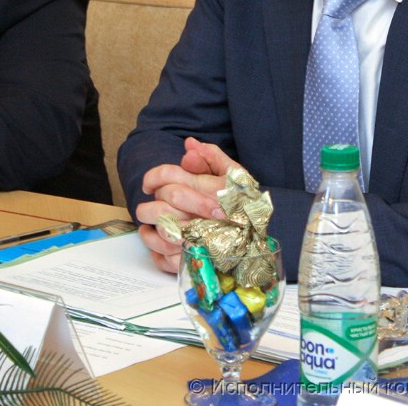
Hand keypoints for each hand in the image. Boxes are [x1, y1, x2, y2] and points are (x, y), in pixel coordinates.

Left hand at [134, 137, 246, 272]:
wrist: (259, 241)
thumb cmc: (244, 204)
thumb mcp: (234, 175)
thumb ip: (212, 157)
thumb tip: (189, 145)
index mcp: (209, 190)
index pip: (170, 176)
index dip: (153, 177)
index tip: (148, 184)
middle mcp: (202, 214)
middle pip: (162, 203)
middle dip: (149, 204)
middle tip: (149, 206)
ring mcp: (199, 239)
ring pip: (161, 232)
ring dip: (148, 230)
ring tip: (148, 225)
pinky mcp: (196, 261)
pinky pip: (167, 259)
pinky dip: (156, 254)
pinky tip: (158, 246)